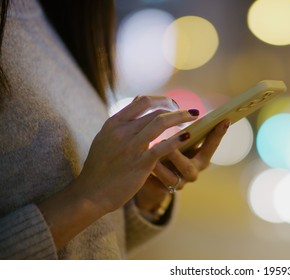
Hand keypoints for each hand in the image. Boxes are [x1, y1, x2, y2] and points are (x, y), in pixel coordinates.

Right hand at [75, 96, 197, 213]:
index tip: (172, 104)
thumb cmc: (99, 167)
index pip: (142, 101)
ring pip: (160, 123)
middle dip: (176, 109)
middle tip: (188, 113)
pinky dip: (176, 140)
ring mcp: (131, 147)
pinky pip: (162, 147)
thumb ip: (121, 122)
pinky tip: (187, 136)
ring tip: (194, 117)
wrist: (90, 193)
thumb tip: (137, 102)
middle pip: (155, 111)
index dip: (161, 100)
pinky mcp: (140, 164)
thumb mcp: (105, 138)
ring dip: (180, 117)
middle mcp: (122, 132)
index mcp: (114, 123)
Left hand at [135, 119, 230, 213]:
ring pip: (169, 178)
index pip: (212, 146)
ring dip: (158, 166)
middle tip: (168, 145)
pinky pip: (153, 186)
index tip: (224, 119)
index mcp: (201, 159)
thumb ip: (185, 131)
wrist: (155, 179)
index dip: (218, 134)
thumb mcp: (181, 142)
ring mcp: (176, 184)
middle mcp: (191, 172)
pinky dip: (146, 176)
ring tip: (147, 154)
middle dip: (178, 157)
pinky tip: (136, 166)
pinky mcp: (160, 191)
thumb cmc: (171, 153)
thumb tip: (191, 108)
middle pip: (189, 168)